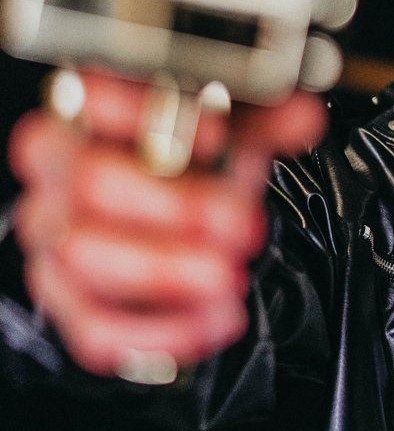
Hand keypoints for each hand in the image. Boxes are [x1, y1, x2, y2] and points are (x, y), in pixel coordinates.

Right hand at [7, 70, 327, 376]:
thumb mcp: (234, 129)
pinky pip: (94, 330)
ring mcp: (54, 237)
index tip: (215, 133)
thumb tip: (301, 117)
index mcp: (85, 108)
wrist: (173, 218)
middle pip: (92, 182)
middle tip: (239, 223)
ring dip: (167, 271)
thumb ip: (265, 119)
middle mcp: (57, 170)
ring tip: (227, 275)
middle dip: (179, 207)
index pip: (90, 97)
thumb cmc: (190, 162)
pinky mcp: (68, 301)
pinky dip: (159, 333)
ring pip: (85, 256)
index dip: (148, 115)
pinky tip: (213, 317)